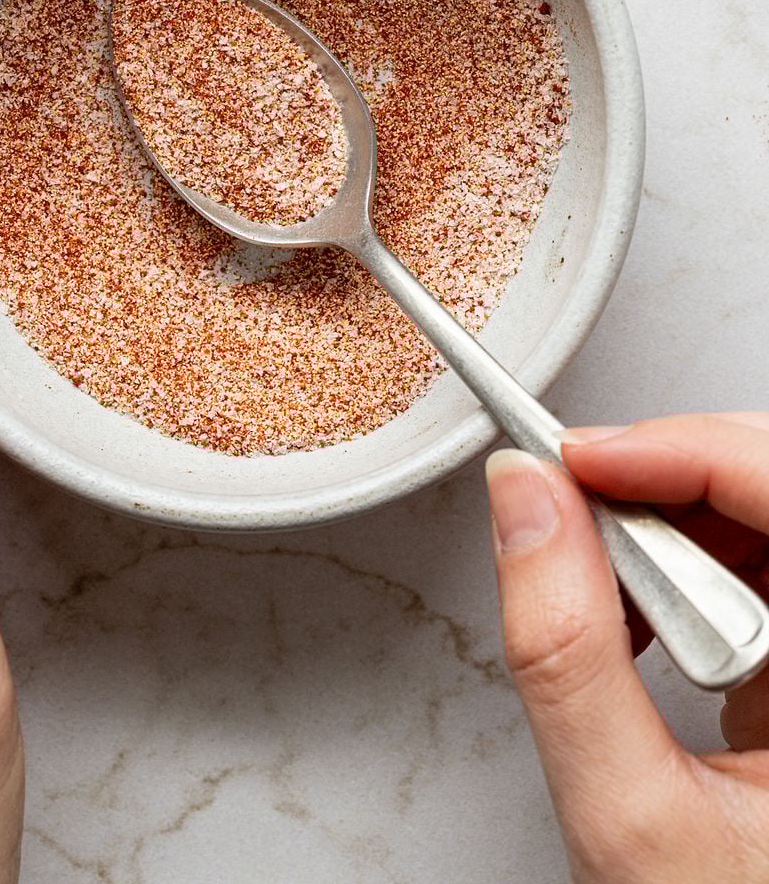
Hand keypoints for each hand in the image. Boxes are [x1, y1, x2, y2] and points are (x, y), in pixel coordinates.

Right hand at [486, 417, 768, 882]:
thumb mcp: (629, 817)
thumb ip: (567, 653)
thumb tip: (524, 502)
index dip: (681, 451)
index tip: (577, 460)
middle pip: (767, 481)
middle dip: (663, 479)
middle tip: (572, 507)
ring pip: (754, 507)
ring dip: (662, 522)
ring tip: (600, 583)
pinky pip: (750, 556)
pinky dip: (673, 562)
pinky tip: (634, 613)